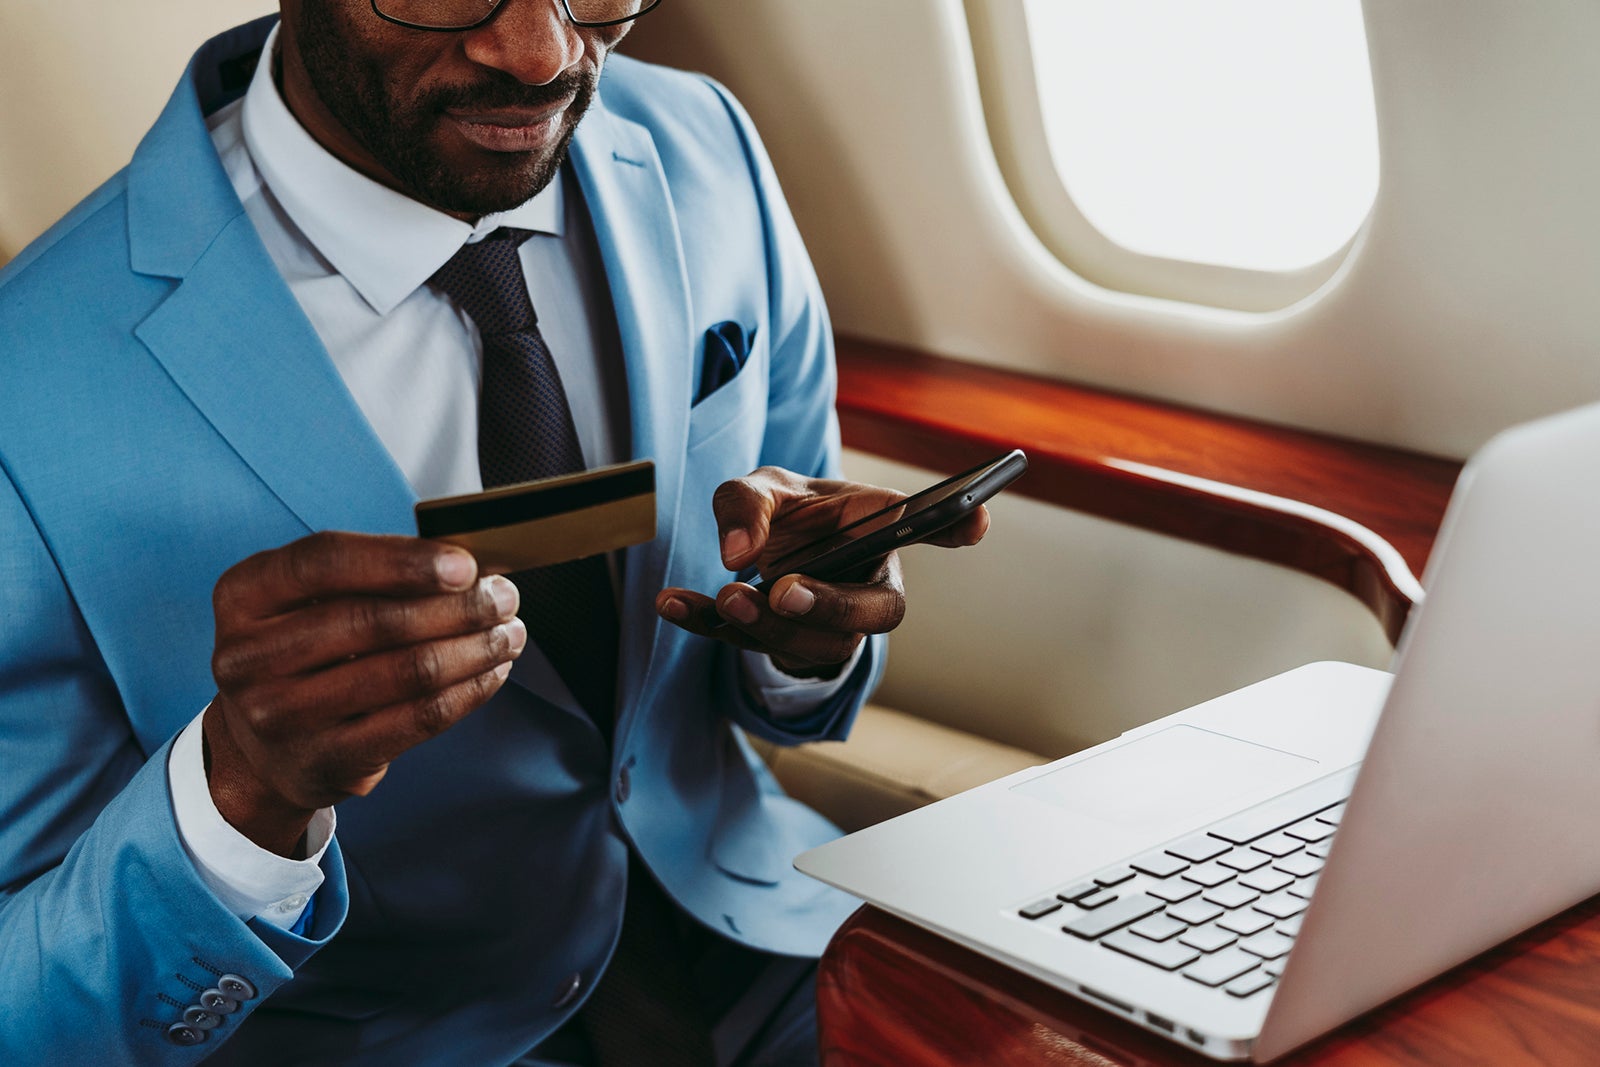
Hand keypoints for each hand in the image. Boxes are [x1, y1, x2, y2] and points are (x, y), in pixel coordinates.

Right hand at [205, 532, 524, 855]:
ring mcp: (281, 716)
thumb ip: (371, 576)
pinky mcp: (324, 761)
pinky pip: (418, 719)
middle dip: (457, 606)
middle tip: (504, 597)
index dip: (400, 559)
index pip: (323, 562)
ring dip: (474, 648)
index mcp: (242, 596)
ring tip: (508, 633)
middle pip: (374, 621)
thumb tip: (468, 569)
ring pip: (406, 672)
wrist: (262, 751)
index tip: (465, 564)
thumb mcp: (306, 603)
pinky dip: (469, 690)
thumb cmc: (303, 655)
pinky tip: (493, 672)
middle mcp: (248, 657)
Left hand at [655, 467, 988, 676]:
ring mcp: (828, 622)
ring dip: (767, 626)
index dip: (954, 525)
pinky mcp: (782, 644)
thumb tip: (740, 555)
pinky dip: (705, 624)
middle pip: (873, 613)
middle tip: (782, 590)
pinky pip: (750, 647)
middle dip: (831, 607)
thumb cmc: (780, 511)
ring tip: (725, 596)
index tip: (976, 523)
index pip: (925, 525)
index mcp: (876, 527)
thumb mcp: (761, 486)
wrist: (754, 550)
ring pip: (816, 644)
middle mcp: (864, 581)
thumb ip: (747, 503)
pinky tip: (670, 602)